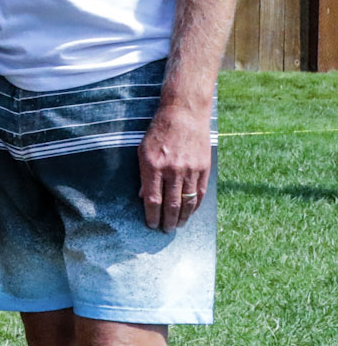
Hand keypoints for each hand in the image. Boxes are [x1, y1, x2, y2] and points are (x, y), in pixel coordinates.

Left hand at [138, 99, 212, 230]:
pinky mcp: (204, 167)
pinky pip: (200, 191)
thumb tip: (144, 197)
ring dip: (183, 217)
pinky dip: (195, 205)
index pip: (153, 199)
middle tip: (165, 230)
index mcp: (153, 166)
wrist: (184, 114)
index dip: (152, 215)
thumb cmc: (158, 131)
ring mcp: (190, 169)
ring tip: (178, 225)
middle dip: (168, 220)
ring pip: (187, 201)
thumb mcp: (142, 150)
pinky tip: (191, 212)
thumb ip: (143, 175)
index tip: (151, 225)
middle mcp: (172, 170)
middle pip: (171, 204)